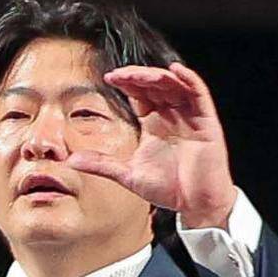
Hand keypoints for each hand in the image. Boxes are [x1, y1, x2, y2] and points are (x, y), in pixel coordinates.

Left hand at [68, 64, 236, 231]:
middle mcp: (172, 116)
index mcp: (154, 124)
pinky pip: (200, 94)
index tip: (109, 78)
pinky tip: (176, 70)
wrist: (196, 205)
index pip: (140, 94)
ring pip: (174, 85)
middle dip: (138, 76)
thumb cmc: (169, 190)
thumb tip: (71, 160)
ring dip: (157, 76)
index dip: (127, 83)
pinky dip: (189, 79)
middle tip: (119, 75)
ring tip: (140, 75)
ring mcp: (190, 117)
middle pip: (155, 85)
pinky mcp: (207, 122)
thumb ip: (101, 164)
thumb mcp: (128, 175)